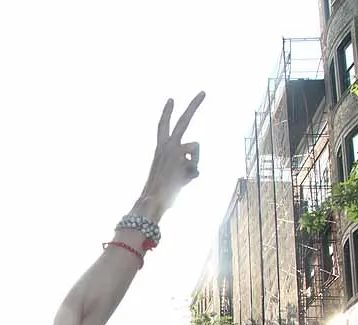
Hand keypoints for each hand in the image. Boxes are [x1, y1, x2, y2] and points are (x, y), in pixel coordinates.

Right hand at [134, 92, 205, 221]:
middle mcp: (166, 145)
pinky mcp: (183, 157)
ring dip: (193, 162)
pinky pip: (196, 166)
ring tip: (180, 177)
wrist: (152, 200)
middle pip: (183, 121)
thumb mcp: (170, 175)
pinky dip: (191, 175)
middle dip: (194, 105)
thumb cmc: (159, 193)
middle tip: (204, 91)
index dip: (167, 113)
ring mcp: (176, 150)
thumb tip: (196, 168)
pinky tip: (181, 182)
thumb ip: (184, 166)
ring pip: (196, 148)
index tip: (171, 99)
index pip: (162, 126)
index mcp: (159, 149)